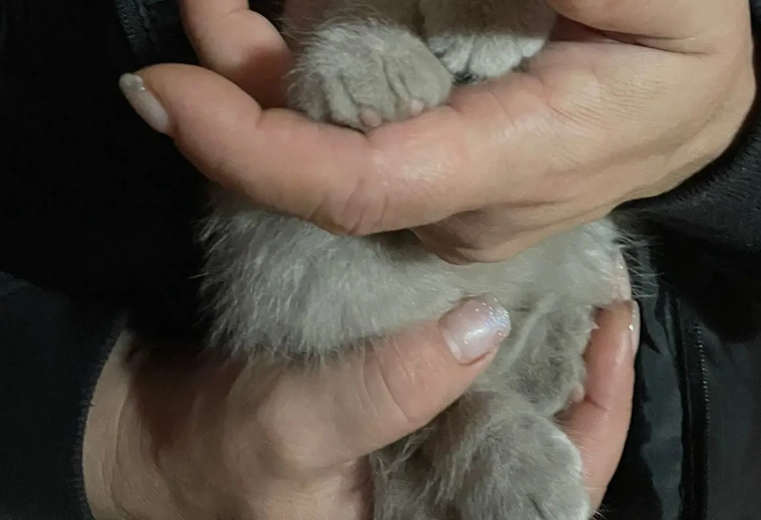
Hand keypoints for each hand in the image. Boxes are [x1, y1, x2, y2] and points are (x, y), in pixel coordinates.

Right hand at [83, 298, 635, 518]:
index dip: (600, 409)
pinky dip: (483, 327)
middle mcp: (449, 499)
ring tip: (560, 263)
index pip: (563, 486)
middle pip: (548, 438)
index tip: (616, 319)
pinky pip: (464, 376)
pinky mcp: (397, 415)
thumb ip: (387, 386)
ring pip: (511, 401)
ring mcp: (424, 458)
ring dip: (538, 337)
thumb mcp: (296, 426)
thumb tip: (483, 324)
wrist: (145, 440)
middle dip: (579, 361)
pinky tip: (491, 273)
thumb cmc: (216, 459)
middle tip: (596, 272)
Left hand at [125, 0, 756, 261]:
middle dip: (220, 78)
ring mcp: (429, 185)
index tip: (167, 86)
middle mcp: (450, 196)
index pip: (361, 184)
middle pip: (303, 168)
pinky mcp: (420, 156)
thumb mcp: (695, 5)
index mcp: (510, 161)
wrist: (699, 116)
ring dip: (234, 59)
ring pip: (304, 149)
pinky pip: (326, 125)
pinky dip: (271, 62)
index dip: (253, 151)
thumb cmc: (693, 60)